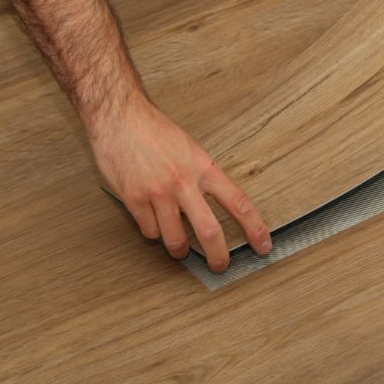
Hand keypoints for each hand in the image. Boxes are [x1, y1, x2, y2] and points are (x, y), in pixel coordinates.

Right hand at [88, 96, 271, 270]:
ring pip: (175, 239)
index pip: (238, 202)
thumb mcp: (190, 148)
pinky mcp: (134, 199)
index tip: (263, 245)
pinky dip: (153, 232)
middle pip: (209, 231)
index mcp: (204, 167)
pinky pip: (149, 231)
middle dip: (218, 256)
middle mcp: (184, 182)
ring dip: (179, 250)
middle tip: (220, 266)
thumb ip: (201, 175)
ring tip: (181, 249)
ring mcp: (159, 193)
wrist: (120, 117)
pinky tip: (153, 222)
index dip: (255, 228)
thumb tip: (212, 202)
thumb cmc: (154, 129)